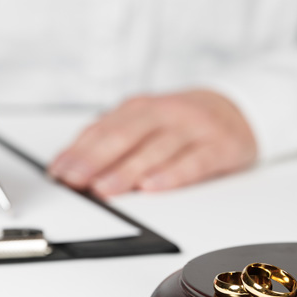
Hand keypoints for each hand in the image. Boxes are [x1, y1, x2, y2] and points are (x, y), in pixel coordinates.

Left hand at [48, 90, 256, 196]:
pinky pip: (194, 161)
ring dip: (128, 170)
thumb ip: (110, 138)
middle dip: (96, 159)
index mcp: (141, 108)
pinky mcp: (219, 145)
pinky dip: (173, 174)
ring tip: (105, 188)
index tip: (59, 172)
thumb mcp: (145, 123)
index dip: (79, 150)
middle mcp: (165, 114)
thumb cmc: (182, 122)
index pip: (104, 128)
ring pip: (156, 148)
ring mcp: (193, 128)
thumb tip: (68, 163)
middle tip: (74, 180)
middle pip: (126, 135)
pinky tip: (153, 185)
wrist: (237, 110)